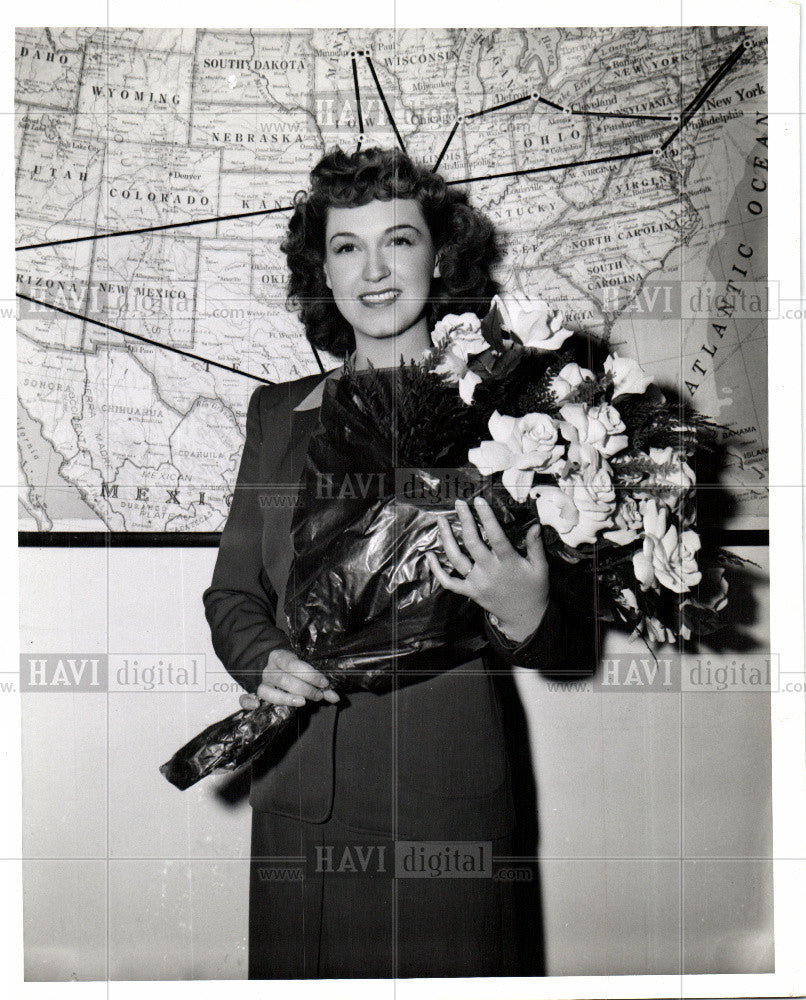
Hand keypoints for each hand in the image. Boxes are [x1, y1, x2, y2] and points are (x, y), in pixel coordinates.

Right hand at [239, 648, 339, 710]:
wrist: (265, 661)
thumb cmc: (290, 667)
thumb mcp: (303, 669)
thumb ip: (319, 683)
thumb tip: (335, 697)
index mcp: (280, 657)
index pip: (293, 664)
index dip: (310, 674)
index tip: (324, 682)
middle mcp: (268, 669)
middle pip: (284, 679)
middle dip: (304, 689)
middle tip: (319, 695)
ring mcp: (259, 682)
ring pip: (267, 691)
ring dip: (286, 698)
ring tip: (302, 702)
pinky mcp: (252, 694)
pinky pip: (244, 698)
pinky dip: (248, 702)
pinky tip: (257, 706)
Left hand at [425, 496, 549, 642]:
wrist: (524, 618)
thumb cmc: (534, 588)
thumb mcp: (540, 567)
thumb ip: (536, 546)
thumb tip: (535, 525)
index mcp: (508, 563)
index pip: (496, 536)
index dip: (486, 518)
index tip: (479, 500)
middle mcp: (489, 571)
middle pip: (472, 543)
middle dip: (464, 521)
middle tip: (459, 503)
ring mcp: (476, 582)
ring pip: (456, 558)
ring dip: (446, 538)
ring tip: (441, 520)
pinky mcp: (469, 592)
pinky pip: (449, 582)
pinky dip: (437, 570)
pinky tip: (430, 556)